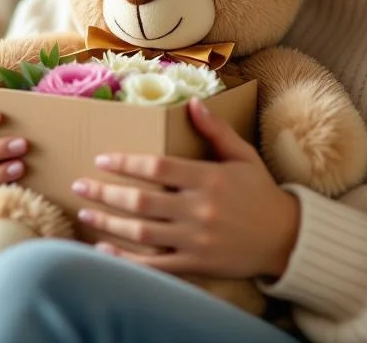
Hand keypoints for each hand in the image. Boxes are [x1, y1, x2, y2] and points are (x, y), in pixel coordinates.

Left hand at [72, 97, 300, 279]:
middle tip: (79, 185)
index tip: (102, 159)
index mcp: (208, 178)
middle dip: (105, 192)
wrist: (286, 238)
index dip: (126, 163)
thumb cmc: (261, 193)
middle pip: (141, 200)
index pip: (158, 168)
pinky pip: (154, 264)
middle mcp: (199, 209)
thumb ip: (215, 131)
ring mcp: (196, 240)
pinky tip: (104, 250)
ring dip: (109, 222)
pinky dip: (126, 259)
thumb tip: (192, 103)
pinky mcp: (196, 265)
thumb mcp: (243, 156)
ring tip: (85, 211)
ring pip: (142, 231)